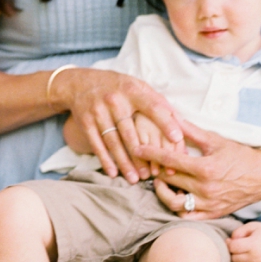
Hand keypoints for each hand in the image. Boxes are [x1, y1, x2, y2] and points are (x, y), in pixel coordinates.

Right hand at [57, 68, 183, 185]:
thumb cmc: (117, 87)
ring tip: (134, 179)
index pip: (152, 107)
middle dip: (141, 154)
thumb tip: (181, 120)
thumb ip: (158, 102)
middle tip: (151, 174)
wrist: (80, 82)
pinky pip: (96, 144)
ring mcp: (98, 111)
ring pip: (113, 141)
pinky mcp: (85, 121)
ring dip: (124, 162)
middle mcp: (114, 100)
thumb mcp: (137, 86)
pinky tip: (113, 172)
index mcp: (132, 90)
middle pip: (129, 131)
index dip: (165, 122)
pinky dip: (105, 159)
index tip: (177, 138)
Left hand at [138, 123, 260, 219]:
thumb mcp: (215, 140)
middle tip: (150, 165)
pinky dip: (178, 208)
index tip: (137, 148)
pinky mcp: (214, 214)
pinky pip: (188, 216)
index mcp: (205, 168)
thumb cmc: (240, 155)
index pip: (170, 161)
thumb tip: (171, 115)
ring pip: (175, 205)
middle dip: (156, 173)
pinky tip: (177, 196)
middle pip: (169, 182)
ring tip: (162, 183)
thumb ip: (190, 131)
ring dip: (164, 194)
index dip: (150, 153)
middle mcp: (206, 188)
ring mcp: (210, 204)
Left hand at [228, 221, 260, 261]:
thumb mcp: (252, 226)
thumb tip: (229, 241)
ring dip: (236, 261)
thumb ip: (238, 232)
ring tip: (240, 253)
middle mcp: (256, 258)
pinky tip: (244, 261)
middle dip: (232, 252)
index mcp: (253, 245)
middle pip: (233, 258)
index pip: (232, 248)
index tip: (231, 240)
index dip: (229, 243)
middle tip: (236, 246)